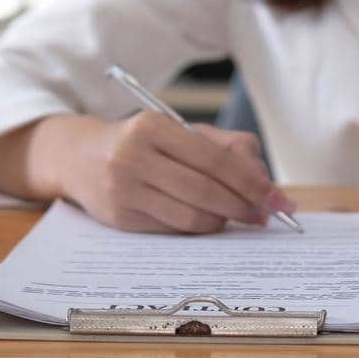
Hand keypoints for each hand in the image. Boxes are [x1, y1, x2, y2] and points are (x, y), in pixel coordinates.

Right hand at [46, 112, 295, 233]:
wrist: (81, 157)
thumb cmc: (144, 143)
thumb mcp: (181, 131)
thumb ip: (227, 147)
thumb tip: (264, 181)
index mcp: (154, 127)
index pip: (216, 160)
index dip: (252, 182)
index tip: (277, 198)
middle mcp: (135, 157)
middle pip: (205, 191)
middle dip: (243, 206)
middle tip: (266, 215)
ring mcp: (125, 190)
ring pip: (191, 216)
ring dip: (223, 221)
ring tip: (237, 217)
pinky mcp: (120, 218)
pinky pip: (172, 230)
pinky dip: (198, 229)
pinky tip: (208, 221)